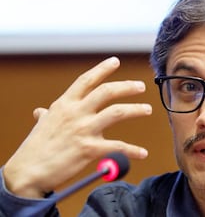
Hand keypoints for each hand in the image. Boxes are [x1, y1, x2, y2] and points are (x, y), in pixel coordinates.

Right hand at [3, 57, 150, 197]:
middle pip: (107, 91)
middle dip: (127, 86)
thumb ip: (47, 115)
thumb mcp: (43, 124)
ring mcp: (84, 129)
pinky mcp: (90, 149)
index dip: (102, 69)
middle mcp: (76, 112)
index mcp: (65, 104)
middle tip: (141, 86)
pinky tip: (143, 153)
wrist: (28, 172)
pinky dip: (133, 150)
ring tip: (148, 109)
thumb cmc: (35, 148)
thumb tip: (41, 111)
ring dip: (136, 109)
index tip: (115, 60)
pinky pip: (118, 146)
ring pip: (117, 112)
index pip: (86, 80)